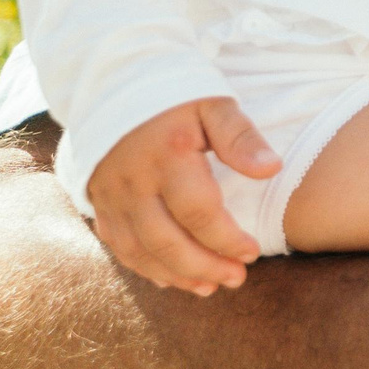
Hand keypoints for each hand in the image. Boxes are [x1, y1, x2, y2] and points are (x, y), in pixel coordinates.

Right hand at [85, 98, 279, 294]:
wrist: (114, 81)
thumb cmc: (176, 92)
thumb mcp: (214, 103)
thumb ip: (241, 138)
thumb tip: (271, 170)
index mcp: (168, 156)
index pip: (199, 212)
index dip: (227, 239)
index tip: (252, 253)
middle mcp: (133, 181)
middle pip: (166, 241)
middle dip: (204, 267)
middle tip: (235, 280)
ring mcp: (111, 194)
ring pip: (139, 250)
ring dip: (175, 274)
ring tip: (208, 287)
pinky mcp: (98, 200)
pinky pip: (118, 245)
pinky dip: (145, 267)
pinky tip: (170, 277)